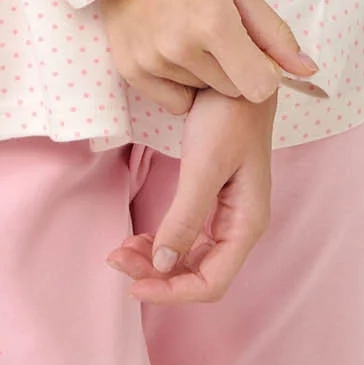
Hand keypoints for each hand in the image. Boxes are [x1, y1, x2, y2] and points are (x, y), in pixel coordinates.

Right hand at [95, 0, 324, 113]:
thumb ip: (273, 32)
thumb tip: (307, 70)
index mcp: (214, 24)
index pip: (260, 87)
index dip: (263, 71)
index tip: (251, 49)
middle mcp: (181, 48)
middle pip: (231, 90)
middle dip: (232, 68)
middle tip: (214, 32)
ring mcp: (152, 61)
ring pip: (201, 92)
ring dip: (203, 72)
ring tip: (186, 32)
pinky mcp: (131, 70)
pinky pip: (173, 102)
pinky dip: (177, 84)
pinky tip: (168, 49)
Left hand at [104, 86, 277, 303]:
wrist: (239, 72)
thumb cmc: (229, 114)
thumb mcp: (205, 163)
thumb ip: (186, 216)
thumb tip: (163, 263)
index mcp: (247, 224)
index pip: (211, 282)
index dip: (172, 292)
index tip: (132, 285)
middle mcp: (241, 226)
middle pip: (199, 274)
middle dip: (158, 276)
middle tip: (116, 259)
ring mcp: (229, 214)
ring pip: (191, 258)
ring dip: (157, 261)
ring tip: (122, 250)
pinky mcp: (216, 199)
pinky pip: (189, 236)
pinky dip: (163, 241)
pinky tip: (140, 237)